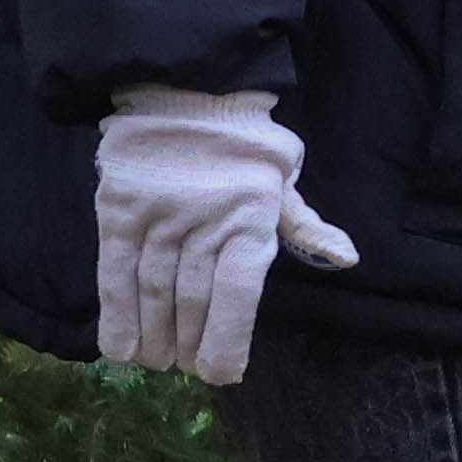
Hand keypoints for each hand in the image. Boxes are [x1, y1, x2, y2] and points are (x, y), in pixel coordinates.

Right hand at [96, 88, 355, 385]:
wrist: (188, 89)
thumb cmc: (246, 143)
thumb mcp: (284, 179)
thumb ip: (306, 226)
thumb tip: (347, 258)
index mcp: (251, 219)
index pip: (238, 290)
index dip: (228, 337)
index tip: (220, 373)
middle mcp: (205, 222)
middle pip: (193, 298)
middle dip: (189, 343)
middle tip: (185, 367)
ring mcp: (159, 217)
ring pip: (153, 289)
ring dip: (153, 335)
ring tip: (156, 361)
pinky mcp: (120, 210)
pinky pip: (115, 270)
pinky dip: (115, 312)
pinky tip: (119, 348)